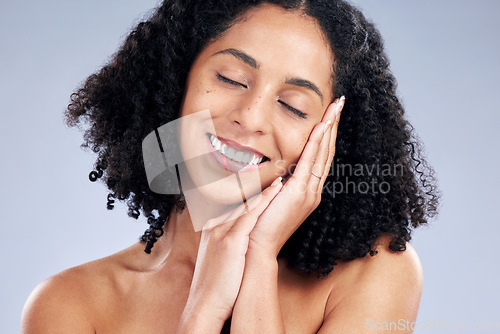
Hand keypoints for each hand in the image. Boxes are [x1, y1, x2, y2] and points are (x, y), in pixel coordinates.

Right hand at [179, 176, 283, 327]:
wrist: (204, 305)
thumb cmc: (215, 284)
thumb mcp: (218, 256)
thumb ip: (225, 241)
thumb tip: (240, 236)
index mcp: (213, 228)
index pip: (233, 202)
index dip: (247, 187)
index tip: (259, 174)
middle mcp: (216, 225)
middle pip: (239, 197)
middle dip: (256, 180)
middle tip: (274, 165)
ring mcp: (223, 232)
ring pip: (247, 201)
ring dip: (265, 185)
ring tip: (281, 170)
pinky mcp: (231, 241)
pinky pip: (251, 215)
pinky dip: (265, 200)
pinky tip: (278, 189)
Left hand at [247, 97, 344, 258]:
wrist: (257, 247)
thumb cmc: (259, 224)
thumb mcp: (271, 199)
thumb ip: (276, 184)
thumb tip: (275, 173)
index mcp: (307, 191)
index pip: (320, 157)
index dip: (327, 135)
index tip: (330, 115)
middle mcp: (313, 190)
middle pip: (328, 151)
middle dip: (334, 125)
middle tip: (340, 103)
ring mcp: (309, 191)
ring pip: (324, 153)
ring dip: (330, 127)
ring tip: (337, 107)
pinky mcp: (299, 192)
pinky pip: (311, 161)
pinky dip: (318, 141)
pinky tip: (322, 124)